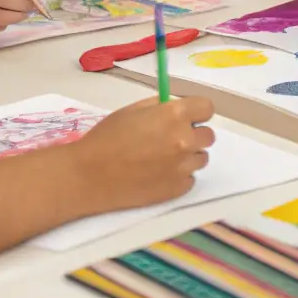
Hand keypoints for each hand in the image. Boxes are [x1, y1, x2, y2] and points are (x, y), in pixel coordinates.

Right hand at [74, 96, 215, 212]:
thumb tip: (177, 109)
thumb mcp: (133, 110)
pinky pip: (190, 179)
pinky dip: (179, 176)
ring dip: (187, 156)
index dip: (197, 112)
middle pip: (208, 135)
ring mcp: (183, 167)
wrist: (89, 175)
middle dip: (193, 134)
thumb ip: (161, 107)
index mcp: (174, 115)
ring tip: (162, 158)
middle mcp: (184, 140)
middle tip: (170, 138)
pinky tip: (158, 174)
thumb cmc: (106, 137)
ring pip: (200, 158)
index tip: (187, 117)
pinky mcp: (177, 189)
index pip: (207, 108)